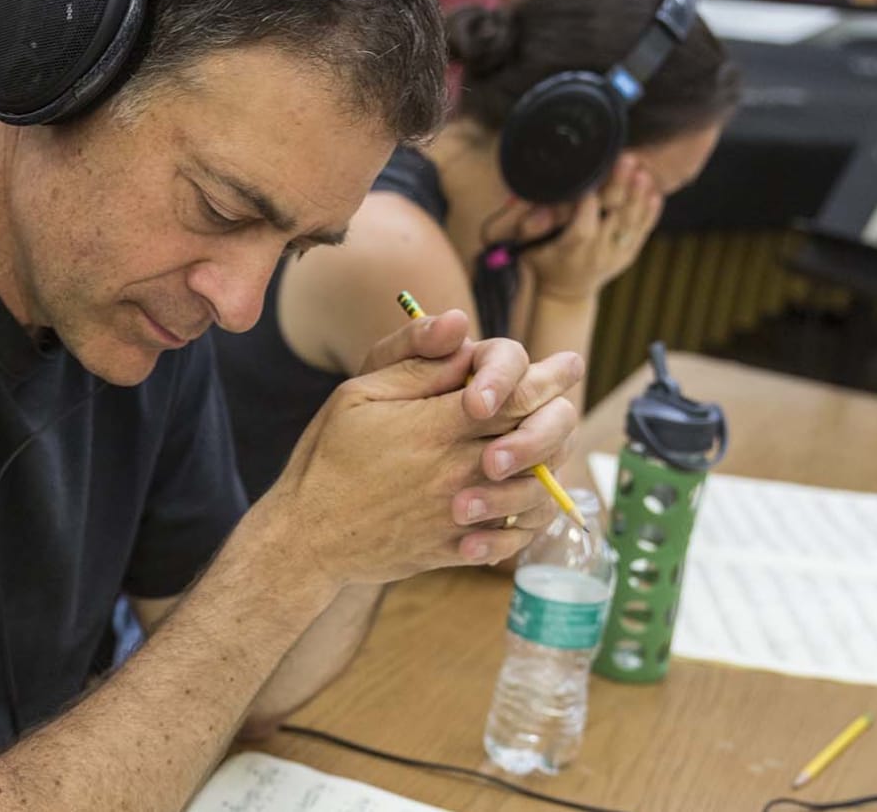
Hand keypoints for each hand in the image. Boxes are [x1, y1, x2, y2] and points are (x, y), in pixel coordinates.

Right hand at [264, 321, 582, 586]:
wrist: (308, 535)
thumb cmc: (328, 456)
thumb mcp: (360, 395)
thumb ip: (418, 365)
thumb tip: (464, 329)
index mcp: (437, 426)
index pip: (516, 394)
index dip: (549, 376)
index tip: (568, 362)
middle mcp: (459, 470)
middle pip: (538, 437)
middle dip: (559, 412)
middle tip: (566, 400)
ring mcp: (462, 514)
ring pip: (536, 489)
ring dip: (550, 465)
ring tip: (550, 449)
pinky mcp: (457, 548)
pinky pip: (513, 537)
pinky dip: (528, 520)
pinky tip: (521, 503)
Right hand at [517, 156, 662, 300]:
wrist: (567, 293)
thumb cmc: (544, 263)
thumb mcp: (528, 248)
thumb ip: (529, 227)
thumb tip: (533, 207)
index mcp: (572, 250)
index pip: (583, 226)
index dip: (588, 202)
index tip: (592, 175)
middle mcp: (597, 253)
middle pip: (613, 217)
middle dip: (620, 187)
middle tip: (627, 160)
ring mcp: (616, 254)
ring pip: (631, 222)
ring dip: (639, 196)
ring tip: (642, 173)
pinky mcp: (628, 253)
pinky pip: (643, 231)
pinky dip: (650, 212)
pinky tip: (655, 193)